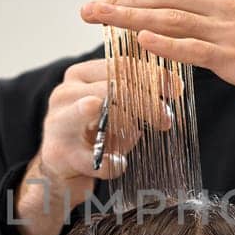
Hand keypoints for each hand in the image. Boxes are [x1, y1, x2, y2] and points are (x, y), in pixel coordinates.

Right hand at [27, 58, 181, 214]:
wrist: (59, 169)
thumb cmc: (93, 134)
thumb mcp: (114, 109)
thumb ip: (138, 95)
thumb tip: (175, 86)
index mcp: (80, 75)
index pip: (119, 65)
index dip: (151, 75)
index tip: (176, 88)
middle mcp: (65, 92)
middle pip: (112, 85)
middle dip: (146, 101)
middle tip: (166, 119)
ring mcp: (57, 122)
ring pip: (97, 108)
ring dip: (127, 123)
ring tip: (140, 133)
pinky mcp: (58, 153)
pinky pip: (96, 158)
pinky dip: (113, 163)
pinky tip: (119, 164)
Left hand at [80, 0, 234, 113]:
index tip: (105, 3)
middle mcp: (223, 3)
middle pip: (161, 1)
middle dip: (120, 5)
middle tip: (85, 11)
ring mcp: (227, 30)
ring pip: (169, 23)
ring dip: (131, 21)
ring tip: (100, 23)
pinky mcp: (233, 57)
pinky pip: (192, 49)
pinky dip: (165, 44)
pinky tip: (140, 41)